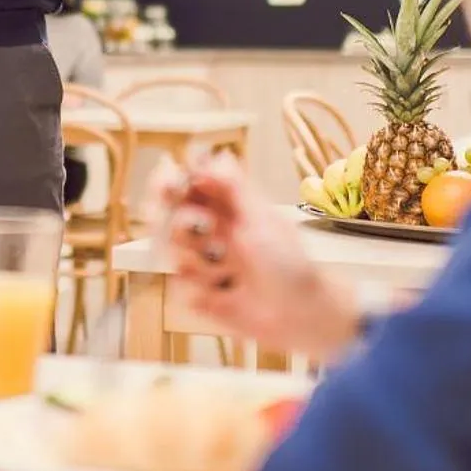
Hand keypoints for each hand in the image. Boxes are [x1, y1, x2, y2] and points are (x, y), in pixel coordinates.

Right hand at [157, 152, 361, 361]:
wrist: (305, 316)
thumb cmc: (293, 264)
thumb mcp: (263, 220)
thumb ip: (234, 187)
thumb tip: (214, 154)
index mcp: (224, 208)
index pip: (182, 186)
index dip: (169, 181)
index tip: (172, 184)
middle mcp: (210, 233)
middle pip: (166, 217)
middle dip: (180, 224)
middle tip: (208, 229)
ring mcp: (203, 265)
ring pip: (171, 254)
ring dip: (200, 262)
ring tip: (229, 270)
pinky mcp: (201, 296)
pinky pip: (180, 290)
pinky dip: (203, 293)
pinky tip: (228, 294)